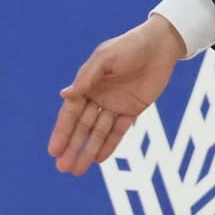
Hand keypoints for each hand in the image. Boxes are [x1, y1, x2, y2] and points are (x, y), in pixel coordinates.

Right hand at [49, 17, 184, 174]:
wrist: (160, 44)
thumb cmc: (130, 46)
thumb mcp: (106, 57)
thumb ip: (87, 77)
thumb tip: (65, 95)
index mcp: (88, 83)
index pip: (71, 112)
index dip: (62, 131)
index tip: (53, 150)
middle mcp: (98, 96)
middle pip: (82, 126)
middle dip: (72, 147)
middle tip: (62, 167)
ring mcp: (115, 104)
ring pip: (98, 132)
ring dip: (88, 150)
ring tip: (77, 170)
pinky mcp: (132, 109)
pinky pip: (118, 130)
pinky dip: (109, 145)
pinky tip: (98, 159)